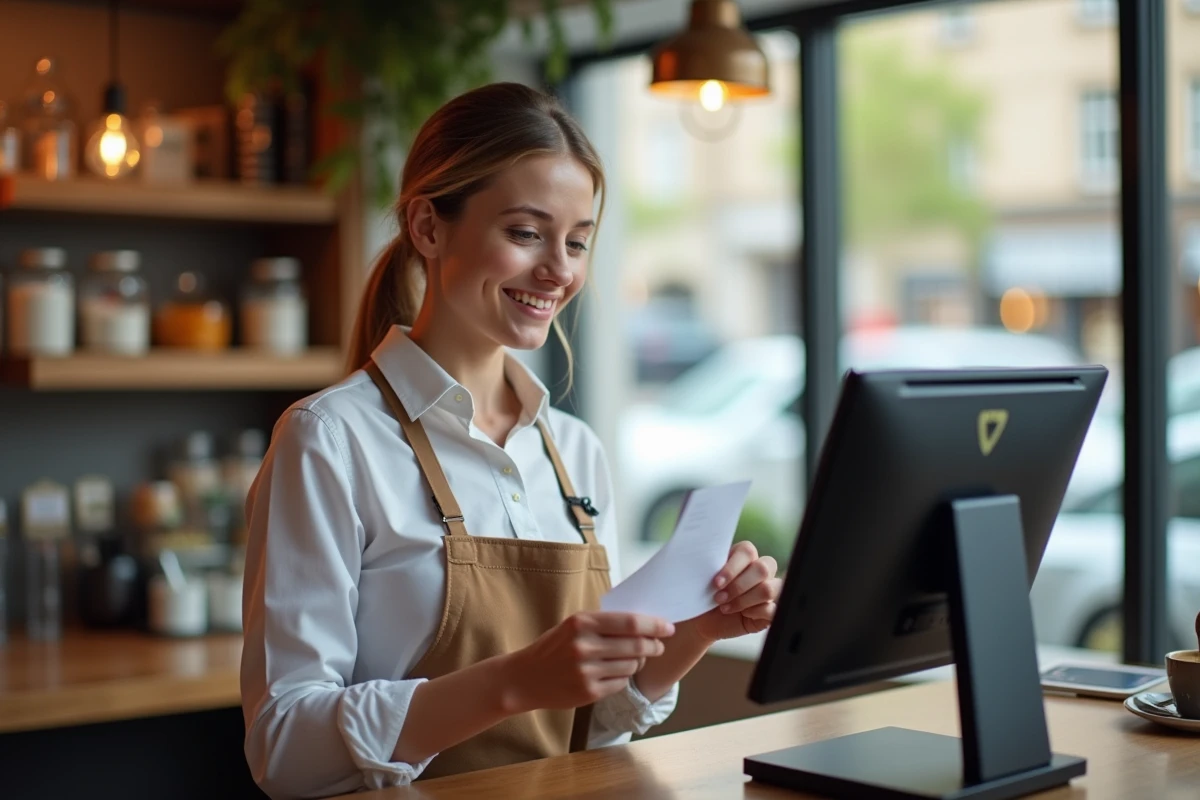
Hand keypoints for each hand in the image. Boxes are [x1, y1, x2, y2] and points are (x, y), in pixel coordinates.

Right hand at [503, 612, 674, 712]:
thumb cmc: (554, 647)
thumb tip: (644, 623)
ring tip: (631, 659)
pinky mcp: (589, 692)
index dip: (654, 625)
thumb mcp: (573, 625)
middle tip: (658, 646)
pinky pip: (621, 682)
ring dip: (638, 662)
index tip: (668, 627)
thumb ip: (604, 623)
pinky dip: (624, 676)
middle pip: (635, 645)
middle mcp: (584, 646)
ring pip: (631, 665)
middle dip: (653, 645)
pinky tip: (615, 672)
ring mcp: (586, 671)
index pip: (629, 622)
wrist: (525, 678)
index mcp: (582, 622)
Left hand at [692, 541, 781, 643]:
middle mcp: (761, 571)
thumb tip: (704, 561)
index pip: (748, 552)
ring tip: (725, 608)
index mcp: (744, 556)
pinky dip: (755, 613)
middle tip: (719, 597)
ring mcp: (769, 590)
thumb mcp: (703, 579)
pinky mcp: (771, 610)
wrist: (703, 621)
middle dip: (738, 586)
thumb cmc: (704, 595)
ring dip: (743, 600)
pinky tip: (743, 615)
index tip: (716, 583)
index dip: (732, 568)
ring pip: (768, 590)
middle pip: (762, 569)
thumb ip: (709, 566)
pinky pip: (772, 609)